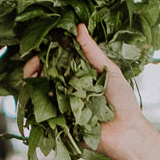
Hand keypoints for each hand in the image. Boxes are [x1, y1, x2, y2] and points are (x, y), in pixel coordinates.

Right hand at [44, 24, 158, 159]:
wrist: (127, 132)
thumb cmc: (123, 103)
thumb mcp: (110, 71)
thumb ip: (92, 51)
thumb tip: (79, 27)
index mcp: (78, 79)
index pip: (57, 64)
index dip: (48, 54)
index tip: (46, 44)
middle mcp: (66, 93)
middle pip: (43, 77)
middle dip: (35, 66)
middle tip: (36, 59)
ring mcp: (60, 109)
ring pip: (38, 92)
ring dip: (32, 79)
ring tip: (35, 70)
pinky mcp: (57, 125)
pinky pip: (41, 112)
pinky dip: (38, 99)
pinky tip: (40, 88)